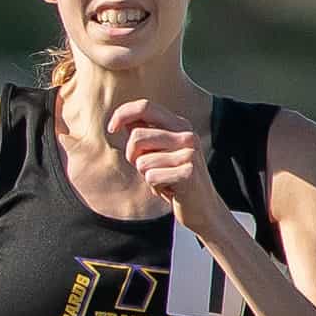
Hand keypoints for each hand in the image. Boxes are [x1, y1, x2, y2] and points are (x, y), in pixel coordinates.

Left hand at [107, 99, 224, 238]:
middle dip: (132, 156)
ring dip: (146, 176)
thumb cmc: (176, 181)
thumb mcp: (159, 154)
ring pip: (142, 161)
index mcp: (180, 125)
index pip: (145, 107)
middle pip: (137, 136)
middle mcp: (186, 135)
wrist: (204, 208)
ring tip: (164, 181)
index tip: (111, 128)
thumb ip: (145, 136)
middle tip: (146, 170)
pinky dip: (155, 188)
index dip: (123, 113)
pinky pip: (151, 177)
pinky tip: (171, 190)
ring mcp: (189, 153)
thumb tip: (124, 120)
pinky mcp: (188, 173)